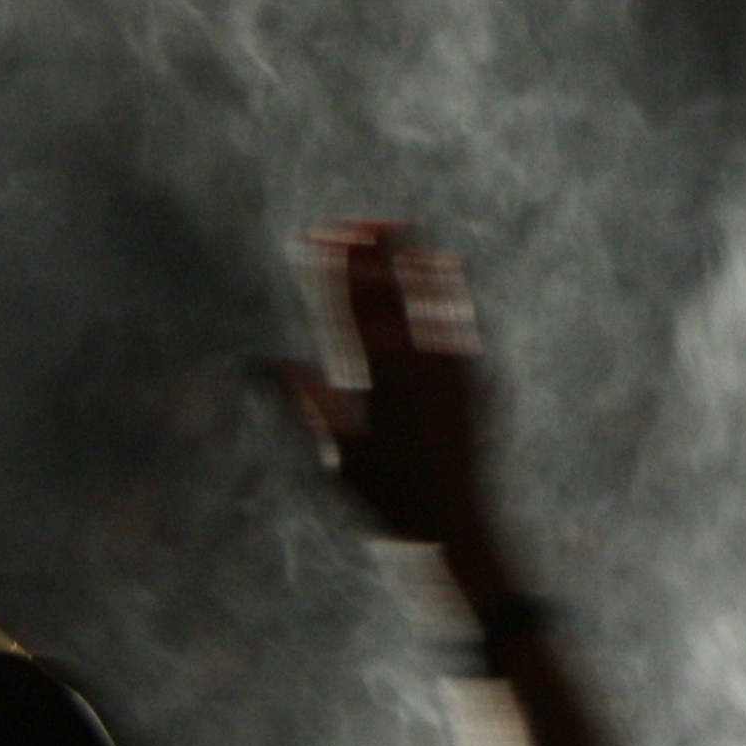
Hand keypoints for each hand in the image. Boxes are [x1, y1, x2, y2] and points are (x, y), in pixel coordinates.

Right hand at [274, 222, 491, 559]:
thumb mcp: (336, 453)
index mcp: (377, 380)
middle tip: (355, 219)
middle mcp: (418, 367)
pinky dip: (449, 289)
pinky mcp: (479, 377)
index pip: (350, 307)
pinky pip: (463, 319)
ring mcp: (454, 369)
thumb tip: (267, 362)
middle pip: (392, 292)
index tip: (318, 236)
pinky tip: (446, 268)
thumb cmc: (388, 498)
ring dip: (409, 259)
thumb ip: (305, 400)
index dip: (333, 267)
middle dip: (371, 250)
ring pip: (431, 298)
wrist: (455, 526)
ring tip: (396, 227)